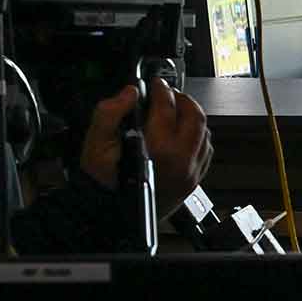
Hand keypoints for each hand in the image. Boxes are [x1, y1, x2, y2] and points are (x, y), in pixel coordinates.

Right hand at [80, 78, 213, 217]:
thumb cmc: (103, 184)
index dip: (161, 89)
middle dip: (182, 99)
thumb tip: (129, 94)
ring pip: (204, 133)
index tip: (155, 83)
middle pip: (194, 116)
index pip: (167, 107)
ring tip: (176, 110)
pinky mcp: (194, 181)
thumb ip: (109, 114)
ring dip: (192, 116)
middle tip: (168, 93)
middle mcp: (181, 160)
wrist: (110, 216)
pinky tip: (183, 132)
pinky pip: (206, 150)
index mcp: (158, 149)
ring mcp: (191, 172)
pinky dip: (198, 136)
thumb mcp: (95, 146)